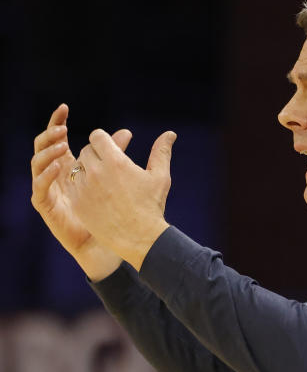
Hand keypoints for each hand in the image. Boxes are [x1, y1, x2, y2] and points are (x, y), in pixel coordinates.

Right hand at [30, 104, 128, 280]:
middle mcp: (56, 175)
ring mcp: (49, 190)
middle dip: (50, 134)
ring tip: (63, 144)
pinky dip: (45, 175)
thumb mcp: (120, 175)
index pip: (57, 138)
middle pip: (43, 147)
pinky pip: (40, 188)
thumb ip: (119, 153)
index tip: (64, 108)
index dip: (57, 122)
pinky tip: (58, 166)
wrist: (117, 239)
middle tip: (62, 127)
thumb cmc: (117, 208)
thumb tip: (126, 131)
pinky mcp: (47, 207)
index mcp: (69, 165)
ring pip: (36, 164)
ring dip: (47, 152)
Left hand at [66, 128, 175, 270]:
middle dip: (96, 155)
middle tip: (108, 165)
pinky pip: (72, 185)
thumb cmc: (151, 207)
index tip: (111, 149)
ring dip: (87, 170)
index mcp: (116, 161)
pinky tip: (94, 194)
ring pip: (77, 168)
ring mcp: (84, 188)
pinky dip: (80, 186)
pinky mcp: (77, 202)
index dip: (104, 140)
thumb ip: (161, 152)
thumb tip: (170, 133)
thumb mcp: (160, 177)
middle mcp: (96, 172)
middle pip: (86, 151)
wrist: (139, 238)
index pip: (97, 136)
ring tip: (101, 181)